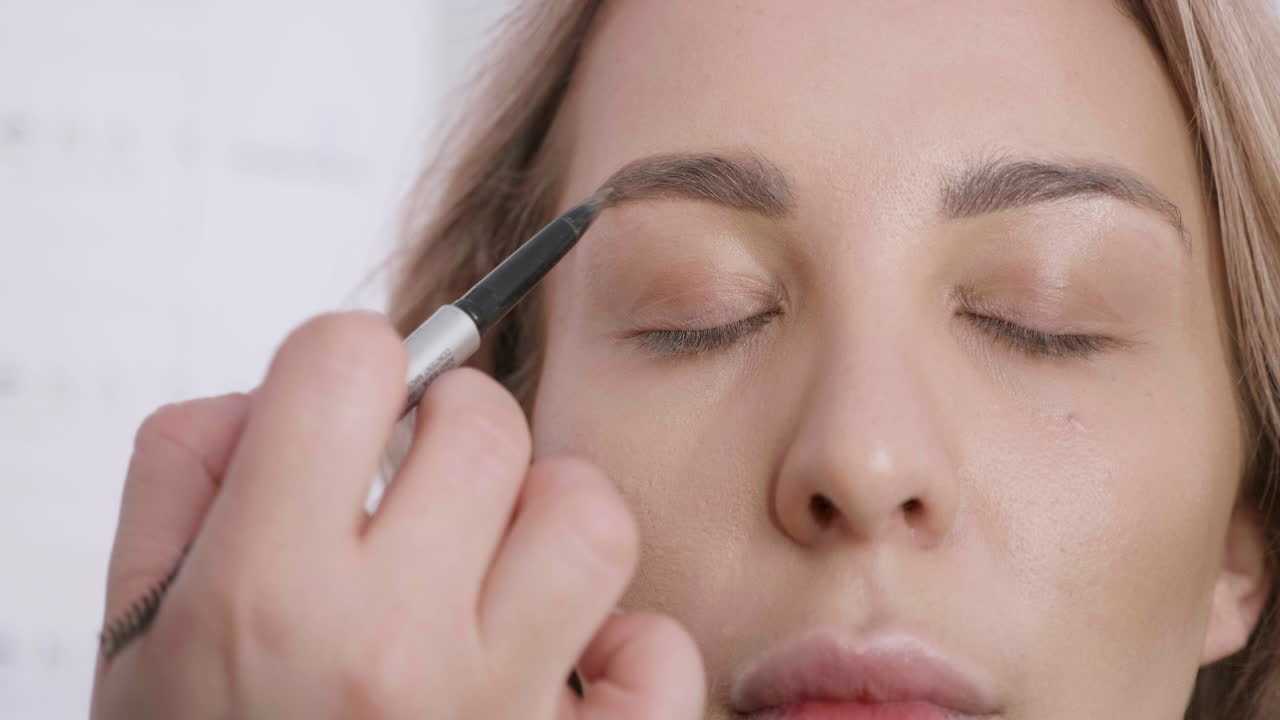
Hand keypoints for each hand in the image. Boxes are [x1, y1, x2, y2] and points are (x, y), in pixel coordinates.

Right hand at [90, 311, 705, 719]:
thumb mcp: (140, 631)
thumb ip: (187, 477)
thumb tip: (280, 392)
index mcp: (265, 594)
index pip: (350, 359)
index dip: (349, 370)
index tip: (349, 419)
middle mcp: (390, 648)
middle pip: (486, 421)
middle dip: (447, 435)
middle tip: (419, 495)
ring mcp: (501, 715)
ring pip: (593, 516)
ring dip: (548, 521)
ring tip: (497, 570)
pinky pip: (658, 656)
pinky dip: (622, 653)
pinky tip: (560, 671)